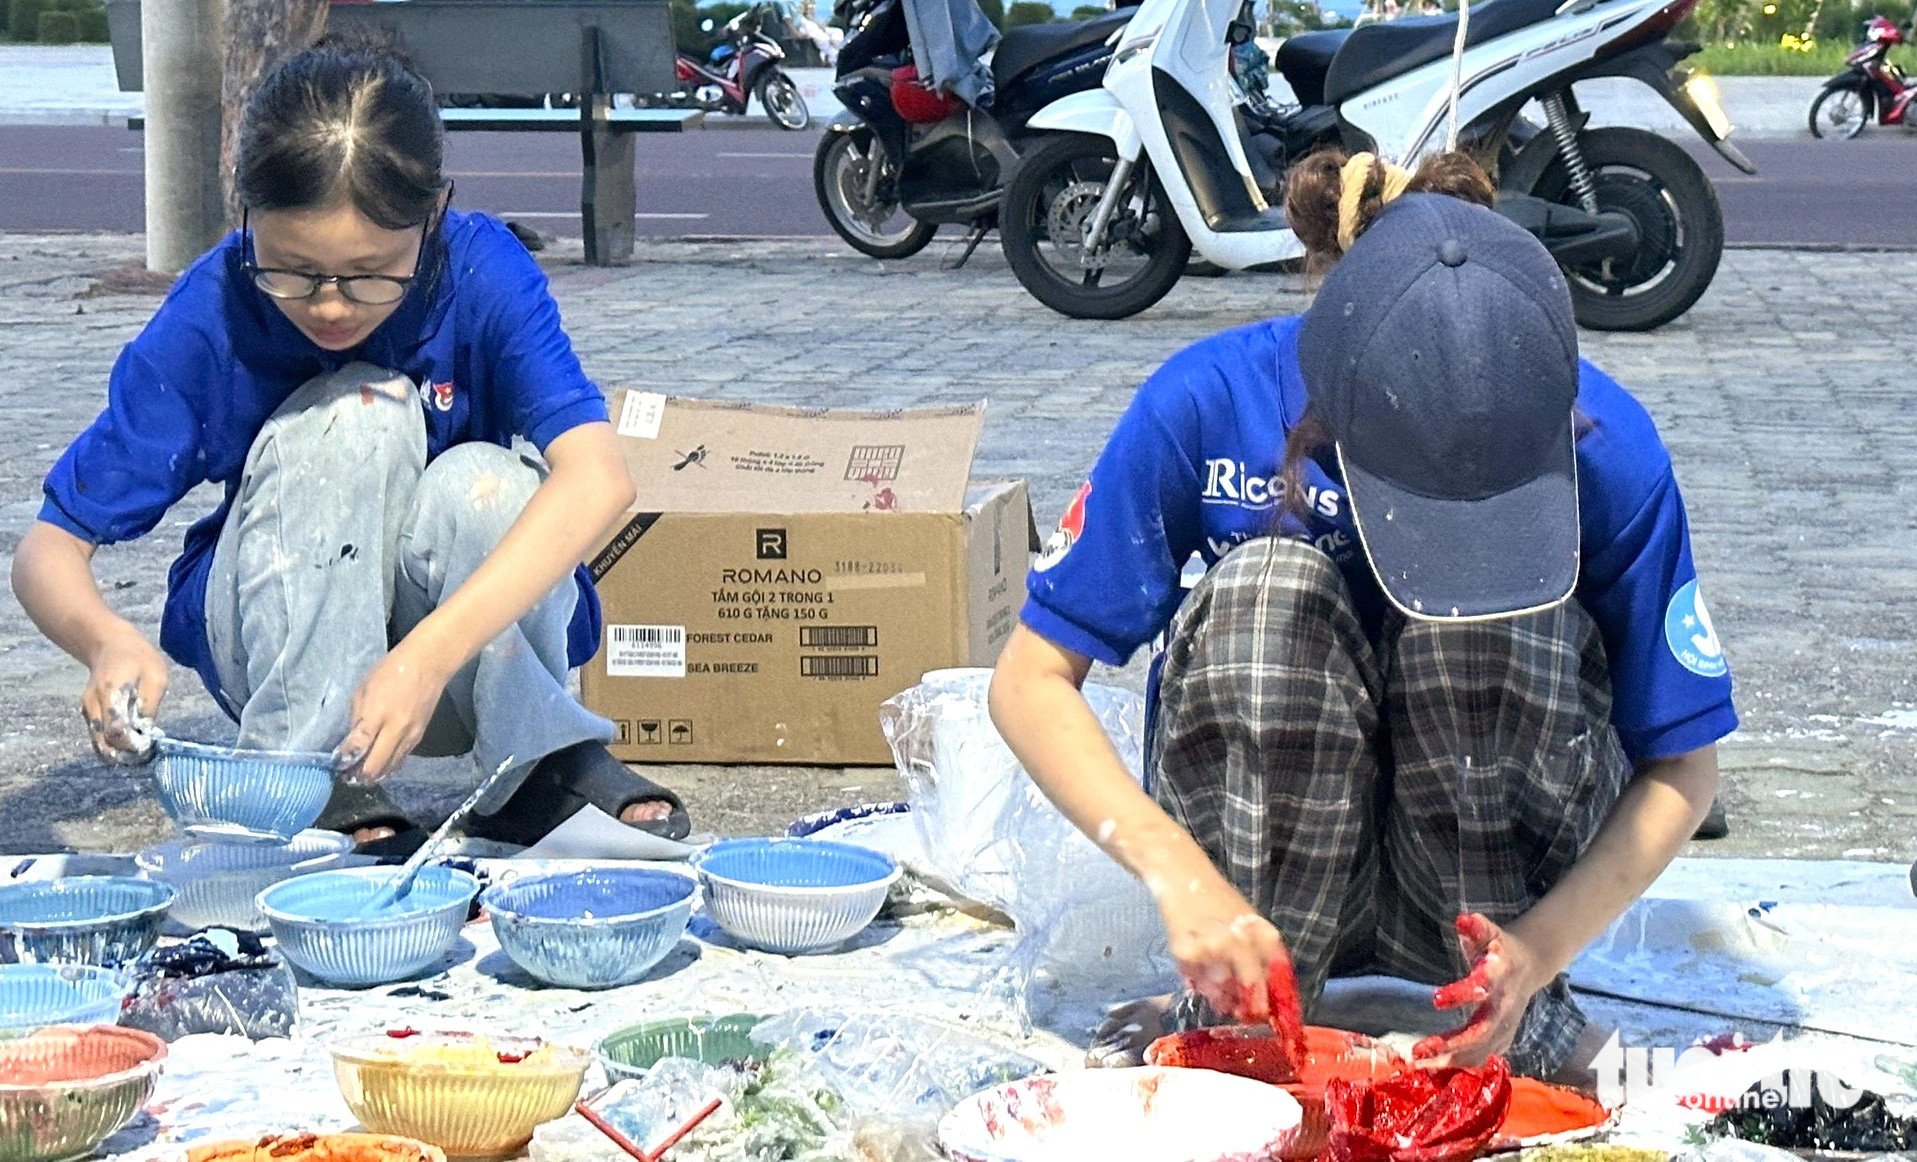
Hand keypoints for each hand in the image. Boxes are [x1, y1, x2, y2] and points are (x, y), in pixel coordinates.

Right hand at [82, 624, 166, 762]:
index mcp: (111, 692)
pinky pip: (96, 735)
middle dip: (124, 753)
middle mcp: (93, 703)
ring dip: (116, 752)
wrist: (109, 644)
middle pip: (103, 739)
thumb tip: (147, 731)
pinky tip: (127, 747)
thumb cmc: (138, 658)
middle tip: (143, 757)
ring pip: (97, 741)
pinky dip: (109, 745)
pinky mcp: (87, 712)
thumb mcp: (156, 676)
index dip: (131, 743)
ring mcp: (87, 709)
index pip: (116, 728)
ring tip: (137, 756)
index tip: (146, 747)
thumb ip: (150, 704)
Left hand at [335, 641, 452, 781]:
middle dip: (359, 775)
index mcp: (378, 713)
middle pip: (375, 765)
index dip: (345, 759)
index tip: (336, 764)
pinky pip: (401, 759)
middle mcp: (395, 729)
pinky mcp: (419, 738)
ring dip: (374, 775)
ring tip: (360, 777)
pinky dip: (388, 767)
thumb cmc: (391, 671)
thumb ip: (357, 717)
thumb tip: (351, 740)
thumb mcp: (364, 689)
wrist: (428, 665)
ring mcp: (410, 736)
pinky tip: (379, 768)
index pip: (358, 746)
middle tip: (347, 777)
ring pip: (390, 767)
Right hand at [1154, 867, 1284, 1023]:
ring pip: (1222, 993)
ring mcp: (1213, 951)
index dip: (1276, 1004)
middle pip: (1252, 992)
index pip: (1277, 980)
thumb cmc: (1221, 901)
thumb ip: (1263, 955)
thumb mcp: (1252, 922)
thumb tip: (1270, 994)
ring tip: (1218, 988)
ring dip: (1223, 998)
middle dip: (1250, 1008)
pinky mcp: (1187, 956)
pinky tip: (1200, 969)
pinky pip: (1198, 984)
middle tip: (1245, 1013)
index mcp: (1263, 935)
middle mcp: (1241, 944)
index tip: (1273, 1018)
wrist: (1184, 879)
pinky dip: (1201, 984)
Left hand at [1412, 912, 1548, 1067]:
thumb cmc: (1499, 948)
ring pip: (1479, 1051)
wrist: (1529, 966)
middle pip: (1480, 1032)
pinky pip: (1480, 1057)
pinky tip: (1431, 1067)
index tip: (1435, 999)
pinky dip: (1457, 1063)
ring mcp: (1505, 1028)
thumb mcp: (1490, 933)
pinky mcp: (1501, 1039)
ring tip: (1419, 1063)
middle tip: (1419, 1051)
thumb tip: (1462, 919)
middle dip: (1451, 1044)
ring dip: (1449, 1059)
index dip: (1461, 994)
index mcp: (1500, 979)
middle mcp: (1504, 1007)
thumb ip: (1476, 927)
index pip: (1482, 988)